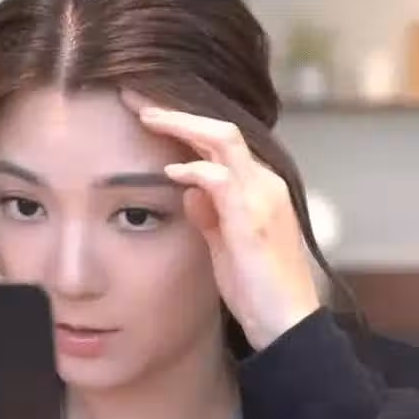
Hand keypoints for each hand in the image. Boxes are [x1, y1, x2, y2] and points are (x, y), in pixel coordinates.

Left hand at [122, 91, 321, 351]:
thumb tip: (185, 188)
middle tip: (134, 95)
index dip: (182, 122)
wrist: (285, 323)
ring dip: (181, 125)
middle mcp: (264, 183)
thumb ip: (209, 216)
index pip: (219, 140)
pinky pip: (222, 179)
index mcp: (259, 187)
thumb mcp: (226, 247)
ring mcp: (262, 198)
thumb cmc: (258, 290)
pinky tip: (167, 172)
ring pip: (223, 140)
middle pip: (219, 128)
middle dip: (175, 109)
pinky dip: (193, 170)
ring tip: (145, 115)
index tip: (145, 110)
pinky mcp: (253, 219)